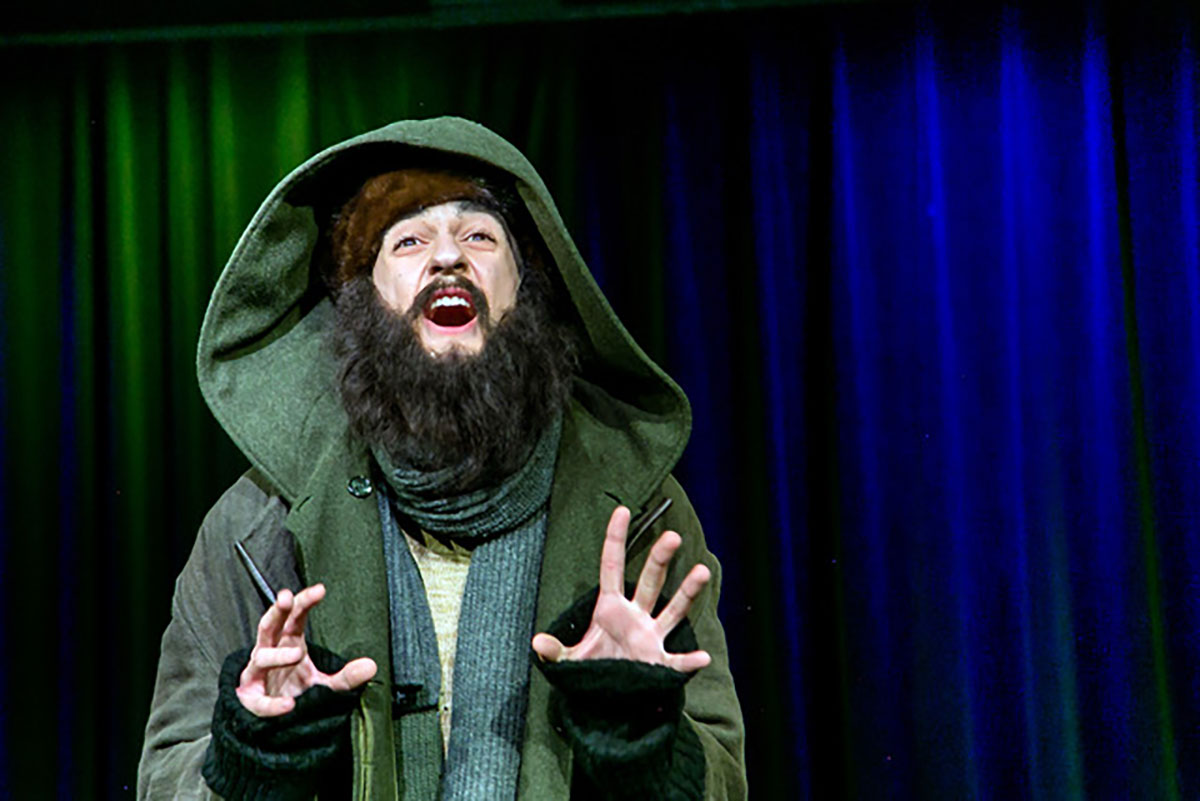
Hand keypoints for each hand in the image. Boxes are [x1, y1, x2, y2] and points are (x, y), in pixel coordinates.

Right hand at [236, 583, 377, 716]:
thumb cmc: (295, 691)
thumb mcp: (325, 683)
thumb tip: (371, 666)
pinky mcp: (250, 699)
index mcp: (288, 643)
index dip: (303, 602)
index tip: (319, 590)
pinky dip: (272, 704)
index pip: (295, 617)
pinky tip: (287, 705)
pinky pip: (260, 701)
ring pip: (261, 658)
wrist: (274, 720)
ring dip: (277, 655)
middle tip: (286, 599)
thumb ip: (346, 676)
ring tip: (297, 654)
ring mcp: (257, 675)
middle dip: (276, 611)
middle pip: (270, 626)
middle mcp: (270, 653)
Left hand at [532, 506, 711, 671]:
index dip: (616, 538)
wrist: (608, 700)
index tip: (622, 510)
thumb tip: (538, 641)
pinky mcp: (659, 664)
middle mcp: (635, 616)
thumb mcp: (569, 660)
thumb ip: (554, 651)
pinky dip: (689, 661)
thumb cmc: (593, 671)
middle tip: (672, 536)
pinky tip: (701, 658)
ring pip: (673, 609)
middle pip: (650, 581)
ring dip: (687, 591)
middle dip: (660, 558)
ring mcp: (650, 637)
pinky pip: (676, 662)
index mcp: (610, 608)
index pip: (612, 566)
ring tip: (702, 571)